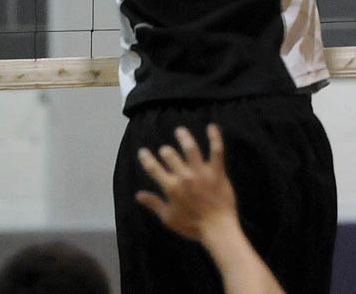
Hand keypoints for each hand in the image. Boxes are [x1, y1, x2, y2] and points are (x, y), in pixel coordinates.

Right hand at [136, 124, 236, 241]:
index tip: (142, 151)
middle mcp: (185, 176)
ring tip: (180, 131)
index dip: (146, 159)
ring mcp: (201, 172)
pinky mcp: (217, 171)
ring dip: (184, 137)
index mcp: (171, 188)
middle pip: (171, 156)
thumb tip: (138, 195)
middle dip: (166, 151)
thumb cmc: (191, 225)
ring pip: (191, 148)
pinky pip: (216, 150)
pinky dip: (214, 137)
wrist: (216, 228)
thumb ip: (153, 203)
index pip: (154, 169)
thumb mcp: (168, 218)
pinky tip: (212, 126)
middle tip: (165, 150)